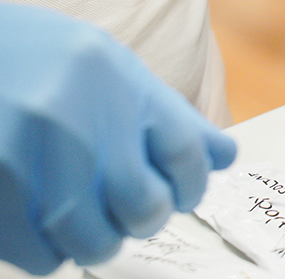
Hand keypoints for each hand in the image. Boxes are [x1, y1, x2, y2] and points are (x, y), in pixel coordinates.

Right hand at [0, 4, 236, 274]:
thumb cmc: (42, 59)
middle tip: (135, 216)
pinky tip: (46, 233)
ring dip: (98, 244)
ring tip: (92, 230)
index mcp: (118, 79)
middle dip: (147, 220)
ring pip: (89, 236)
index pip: (185, 150)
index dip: (193, 185)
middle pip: (142, 202)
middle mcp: (79, 112)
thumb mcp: (111, 67)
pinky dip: (48, 254)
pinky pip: (34, 249)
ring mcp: (30, 149)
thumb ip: (166, 113)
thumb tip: (225, 157)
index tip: (184, 195)